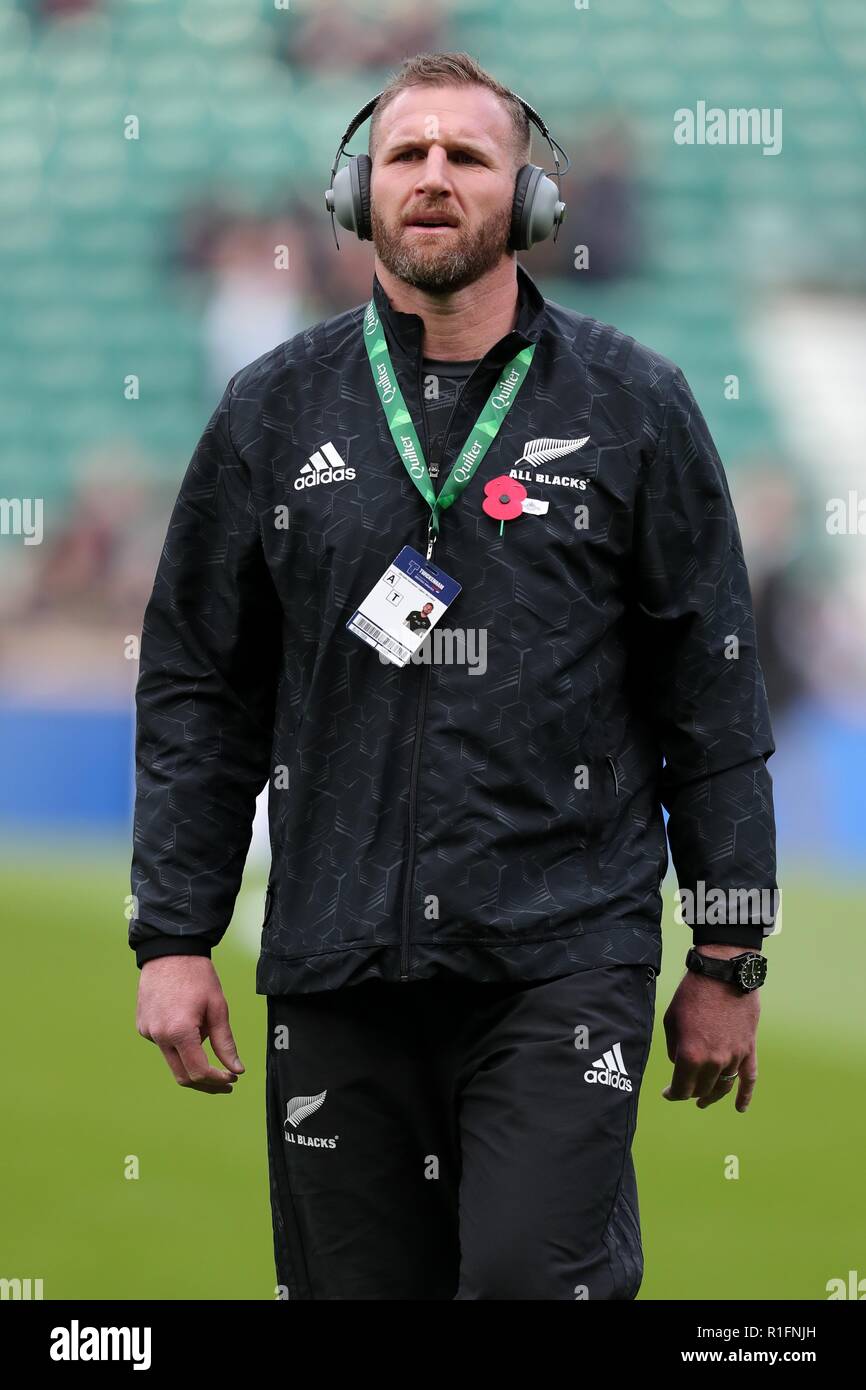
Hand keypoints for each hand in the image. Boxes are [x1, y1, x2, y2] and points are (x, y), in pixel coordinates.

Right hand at [136, 955, 243, 1093]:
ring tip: (204, 1029)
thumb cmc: (197, 976)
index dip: (217, 1081)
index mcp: (179, 1032)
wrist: (170, 951)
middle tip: (226, 1081)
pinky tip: (187, 1020)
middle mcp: (158, 1036)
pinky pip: (163, 1044)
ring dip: (192, 1058)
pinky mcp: (142, 1026)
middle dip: (206, 1083)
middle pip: (182, 1076)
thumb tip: (236, 1070)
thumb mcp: (218, 1008)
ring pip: (172, 1060)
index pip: (198, 1072)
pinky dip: (179, 1043)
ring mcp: (147, 1032)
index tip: (231, 1080)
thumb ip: (225, 1043)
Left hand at [661, 946, 759, 1111]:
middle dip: (690, 1092)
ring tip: (703, 1101)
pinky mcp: (749, 1049)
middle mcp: (714, 1061)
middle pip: (702, 1089)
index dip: (673, 1094)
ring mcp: (734, 1056)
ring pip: (723, 1086)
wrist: (722, 972)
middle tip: (683, 1091)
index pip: (681, 1088)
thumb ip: (675, 1049)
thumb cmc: (692, 993)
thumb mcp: (671, 1021)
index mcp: (691, 1055)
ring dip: (712, 1095)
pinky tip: (740, 1108)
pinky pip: (749, 1078)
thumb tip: (681, 1064)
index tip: (668, 1093)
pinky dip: (745, 1095)